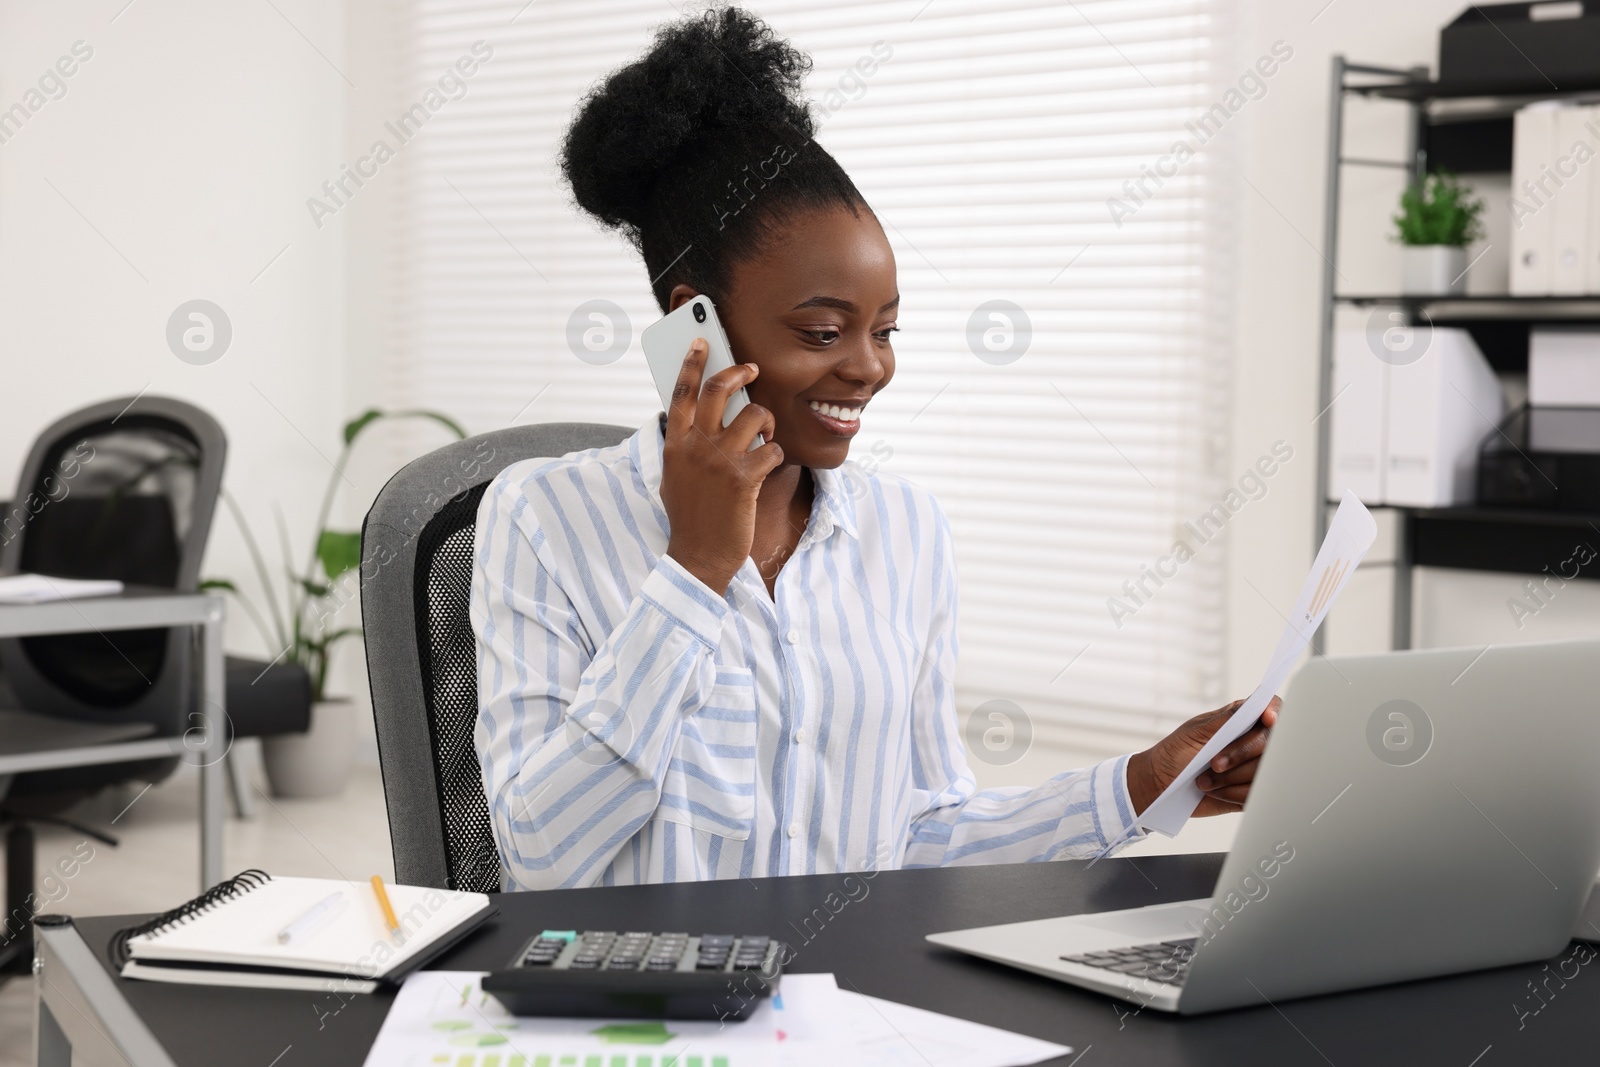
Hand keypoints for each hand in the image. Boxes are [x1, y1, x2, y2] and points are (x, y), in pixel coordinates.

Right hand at [660, 339, 782, 593]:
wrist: (698, 557)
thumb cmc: (691, 517)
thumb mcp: (676, 476)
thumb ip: (687, 446)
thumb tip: (703, 418)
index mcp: (676, 444)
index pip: (681, 393)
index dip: (693, 363)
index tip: (703, 342)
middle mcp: (695, 447)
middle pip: (719, 390)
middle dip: (739, 372)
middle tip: (752, 369)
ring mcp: (720, 461)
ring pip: (755, 416)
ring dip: (766, 421)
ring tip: (765, 435)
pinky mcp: (744, 478)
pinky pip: (772, 449)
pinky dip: (775, 455)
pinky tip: (767, 466)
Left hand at [1125, 696, 1279, 817]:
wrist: (1162, 784)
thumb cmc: (1176, 753)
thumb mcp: (1196, 731)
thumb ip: (1227, 719)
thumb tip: (1254, 704)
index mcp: (1240, 719)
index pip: (1272, 708)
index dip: (1275, 711)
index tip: (1267, 719)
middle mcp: (1252, 741)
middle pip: (1272, 742)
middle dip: (1242, 753)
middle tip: (1214, 764)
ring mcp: (1255, 767)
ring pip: (1265, 771)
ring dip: (1232, 778)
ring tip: (1205, 780)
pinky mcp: (1252, 791)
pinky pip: (1257, 793)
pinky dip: (1233, 794)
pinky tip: (1214, 791)